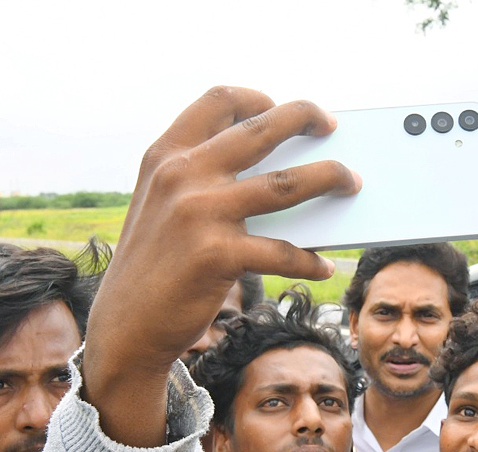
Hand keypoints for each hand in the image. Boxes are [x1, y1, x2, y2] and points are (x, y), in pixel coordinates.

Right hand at [83, 86, 360, 444]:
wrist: (126, 328)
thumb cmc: (153, 270)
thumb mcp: (161, 208)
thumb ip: (200, 180)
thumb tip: (276, 173)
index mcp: (165, 156)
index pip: (218, 101)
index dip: (257, 97)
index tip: (281, 107)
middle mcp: (181, 175)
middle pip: (262, 128)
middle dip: (306, 117)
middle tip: (331, 125)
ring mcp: (200, 213)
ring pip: (287, 183)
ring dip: (330, 177)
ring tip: (351, 182)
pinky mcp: (218, 256)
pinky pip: (284, 251)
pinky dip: (310, 260)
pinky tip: (323, 265)